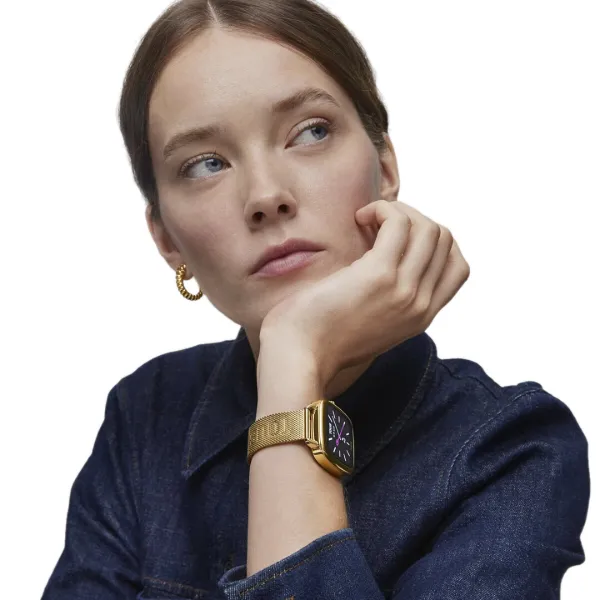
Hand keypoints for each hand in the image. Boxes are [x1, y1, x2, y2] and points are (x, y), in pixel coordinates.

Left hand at [259, 199, 470, 389]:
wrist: (298, 356)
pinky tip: (358, 218)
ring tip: (367, 221)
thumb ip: (391, 300)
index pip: (457, 266)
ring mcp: (404, 290)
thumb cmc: (322, 336)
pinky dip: (381, 209)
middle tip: (377, 224)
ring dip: (397, 212)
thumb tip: (388, 253)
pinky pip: (398, 222)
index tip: (397, 238)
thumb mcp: (371, 323)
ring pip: (428, 228)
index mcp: (421, 317)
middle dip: (413, 219)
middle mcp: (421, 305)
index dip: (432, 241)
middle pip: (443, 240)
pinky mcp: (379, 275)